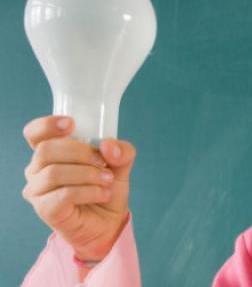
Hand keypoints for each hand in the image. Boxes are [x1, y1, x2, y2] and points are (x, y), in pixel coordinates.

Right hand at [21, 115, 136, 260]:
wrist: (110, 222)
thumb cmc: (106, 187)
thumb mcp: (121, 164)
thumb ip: (121, 151)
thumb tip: (108, 146)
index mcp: (51, 152)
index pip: (34, 133)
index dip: (47, 125)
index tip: (71, 124)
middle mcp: (37, 170)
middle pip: (47, 150)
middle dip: (81, 153)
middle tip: (104, 163)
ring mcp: (38, 191)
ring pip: (54, 172)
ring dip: (88, 174)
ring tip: (108, 181)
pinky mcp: (46, 210)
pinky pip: (63, 195)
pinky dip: (89, 192)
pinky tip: (102, 193)